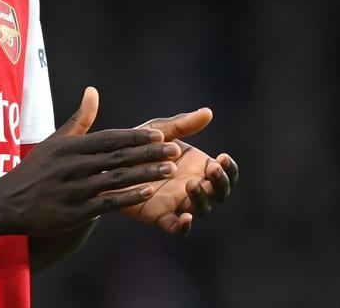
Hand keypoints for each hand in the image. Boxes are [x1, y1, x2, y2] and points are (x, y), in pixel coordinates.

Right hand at [0, 87, 180, 237]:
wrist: (7, 202)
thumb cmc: (35, 169)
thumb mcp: (54, 141)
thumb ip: (79, 119)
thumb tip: (93, 91)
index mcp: (70, 147)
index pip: (109, 139)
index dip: (136, 137)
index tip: (160, 134)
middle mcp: (73, 166)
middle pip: (118, 158)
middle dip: (149, 153)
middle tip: (176, 150)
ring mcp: (74, 189)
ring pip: (116, 180)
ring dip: (145, 174)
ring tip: (169, 170)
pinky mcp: (74, 212)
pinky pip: (106, 203)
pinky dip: (128, 198)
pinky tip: (148, 193)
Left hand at [120, 109, 238, 234]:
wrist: (109, 163)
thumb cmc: (139, 145)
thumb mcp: (160, 130)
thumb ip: (183, 124)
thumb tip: (208, 112)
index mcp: (198, 166)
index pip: (225, 173)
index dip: (229, 169)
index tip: (222, 158)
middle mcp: (193, 186)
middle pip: (220, 193)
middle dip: (220, 182)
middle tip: (211, 169)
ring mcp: (179, 203)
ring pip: (202, 209)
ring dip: (202, 198)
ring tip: (192, 183)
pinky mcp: (161, 215)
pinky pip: (177, 228)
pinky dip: (185, 226)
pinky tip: (186, 217)